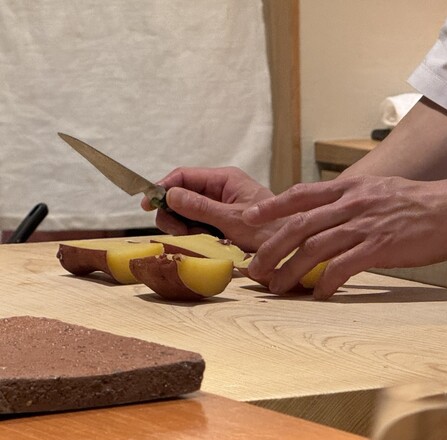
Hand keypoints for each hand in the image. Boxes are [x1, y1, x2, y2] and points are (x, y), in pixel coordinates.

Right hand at [141, 167, 277, 251]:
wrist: (293, 249)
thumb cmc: (270, 231)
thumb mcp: (232, 220)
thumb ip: (200, 207)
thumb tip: (170, 194)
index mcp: (225, 179)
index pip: (184, 175)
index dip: (162, 187)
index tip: (147, 204)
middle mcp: (221, 189)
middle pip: (181, 195)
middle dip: (174, 213)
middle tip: (179, 231)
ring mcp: (221, 206)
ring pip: (187, 213)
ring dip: (184, 226)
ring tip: (199, 238)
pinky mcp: (222, 223)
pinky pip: (198, 225)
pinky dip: (195, 234)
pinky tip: (205, 242)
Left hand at [243, 175, 446, 298]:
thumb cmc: (419, 203)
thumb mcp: (379, 191)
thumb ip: (352, 201)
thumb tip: (329, 216)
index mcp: (350, 188)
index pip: (301, 194)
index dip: (271, 206)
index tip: (249, 218)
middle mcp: (352, 203)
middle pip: (299, 225)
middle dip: (271, 247)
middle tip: (256, 268)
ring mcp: (366, 224)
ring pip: (315, 248)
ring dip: (291, 270)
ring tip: (276, 288)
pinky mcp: (381, 246)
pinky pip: (344, 267)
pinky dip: (326, 282)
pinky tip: (318, 294)